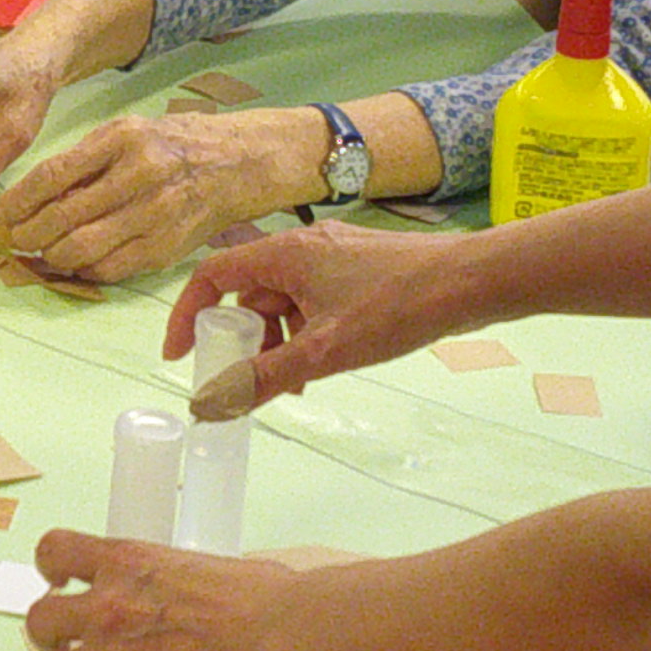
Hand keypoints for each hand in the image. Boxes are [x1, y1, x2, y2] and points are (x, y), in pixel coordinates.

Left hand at [0, 109, 319, 284]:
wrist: (241, 163)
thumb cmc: (176, 146)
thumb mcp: (130, 132)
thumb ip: (86, 161)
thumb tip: (34, 198)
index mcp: (123, 138)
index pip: (52, 174)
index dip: (19, 201)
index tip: (4, 214)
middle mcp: (140, 173)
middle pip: (62, 217)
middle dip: (29, 234)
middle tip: (16, 239)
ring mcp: (156, 213)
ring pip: (82, 248)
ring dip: (52, 256)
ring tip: (42, 252)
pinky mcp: (167, 246)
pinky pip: (111, 268)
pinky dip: (85, 270)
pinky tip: (76, 263)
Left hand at [24, 533, 305, 650]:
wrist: (286, 639)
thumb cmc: (268, 599)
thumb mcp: (206, 567)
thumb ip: (175, 580)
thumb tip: (188, 592)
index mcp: (129, 563)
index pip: (54, 552)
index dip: (51, 572)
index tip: (61, 585)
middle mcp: (108, 606)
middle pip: (40, 621)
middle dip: (52, 638)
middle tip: (74, 648)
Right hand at [165, 219, 484, 411]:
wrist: (470, 282)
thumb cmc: (397, 306)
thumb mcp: (323, 351)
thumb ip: (264, 377)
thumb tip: (212, 404)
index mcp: (283, 254)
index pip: (211, 276)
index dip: (187, 315)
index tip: (180, 355)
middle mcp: (303, 247)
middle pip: (249, 293)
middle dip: (243, 340)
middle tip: (248, 381)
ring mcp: (334, 256)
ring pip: (284, 300)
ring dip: (279, 341)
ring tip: (297, 382)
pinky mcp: (359, 268)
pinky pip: (314, 300)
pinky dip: (308, 331)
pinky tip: (326, 362)